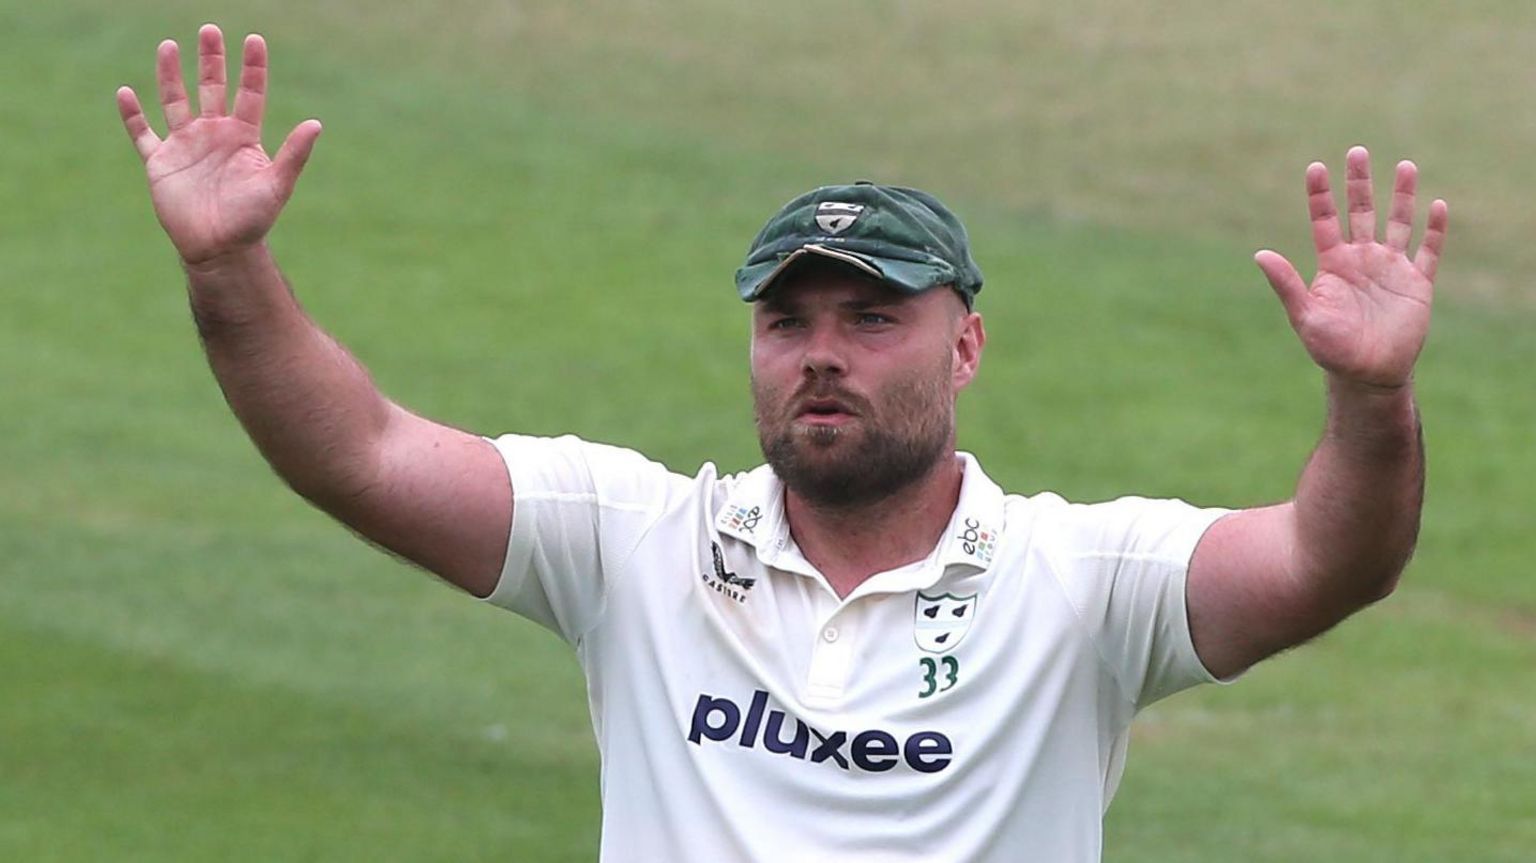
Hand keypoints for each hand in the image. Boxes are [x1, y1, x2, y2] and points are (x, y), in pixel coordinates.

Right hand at [118, 24, 321, 265]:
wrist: (219, 249)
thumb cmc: (252, 220)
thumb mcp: (276, 185)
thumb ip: (294, 154)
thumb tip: (316, 123)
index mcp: (243, 137)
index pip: (250, 93)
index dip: (252, 67)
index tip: (254, 39)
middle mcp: (214, 135)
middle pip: (211, 87)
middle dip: (211, 59)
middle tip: (209, 29)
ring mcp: (186, 146)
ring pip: (175, 101)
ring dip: (170, 75)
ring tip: (168, 45)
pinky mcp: (160, 162)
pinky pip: (142, 133)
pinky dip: (133, 115)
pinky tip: (126, 92)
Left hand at [1255, 146, 1447, 388]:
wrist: (1367, 374)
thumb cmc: (1331, 349)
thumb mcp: (1305, 315)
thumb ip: (1286, 284)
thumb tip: (1260, 254)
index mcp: (1333, 264)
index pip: (1324, 220)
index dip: (1320, 194)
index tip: (1315, 167)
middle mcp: (1361, 259)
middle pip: (1360, 211)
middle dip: (1359, 183)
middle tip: (1356, 151)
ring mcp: (1390, 268)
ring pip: (1398, 222)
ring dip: (1402, 196)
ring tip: (1404, 165)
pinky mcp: (1417, 283)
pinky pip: (1428, 251)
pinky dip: (1434, 230)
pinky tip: (1438, 205)